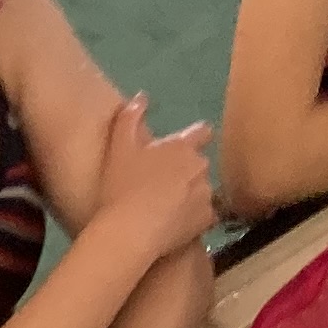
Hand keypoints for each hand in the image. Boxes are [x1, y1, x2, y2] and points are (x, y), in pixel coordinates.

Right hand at [89, 93, 218, 260]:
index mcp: (182, 146)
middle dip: (187, 171)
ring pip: (203, 190)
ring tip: (167, 208)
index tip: (186, 145)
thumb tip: (141, 97)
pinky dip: (195, 218)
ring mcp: (206, 193)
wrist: (130, 230)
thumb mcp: (119, 148)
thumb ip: (129, 118)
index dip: (196, 137)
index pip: (202, 132)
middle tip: (163, 185)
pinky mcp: (208, 219)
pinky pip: (206, 216)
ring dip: (191, 194)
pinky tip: (176, 225)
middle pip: (199, 164)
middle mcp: (200, 166)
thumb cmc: (122, 186)